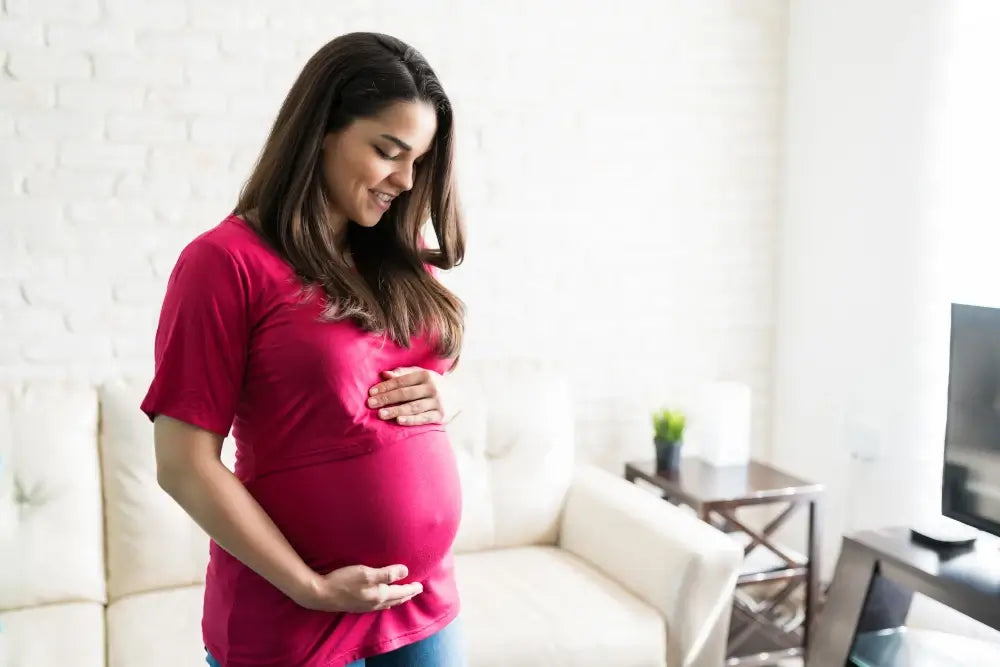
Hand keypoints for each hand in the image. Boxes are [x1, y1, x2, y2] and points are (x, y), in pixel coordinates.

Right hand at [295, 563, 422, 612]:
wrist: (320, 594)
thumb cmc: (343, 580)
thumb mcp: (366, 573)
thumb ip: (387, 573)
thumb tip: (405, 572)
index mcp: (379, 595)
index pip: (401, 592)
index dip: (411, 588)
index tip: (421, 585)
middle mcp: (374, 603)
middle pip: (395, 600)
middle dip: (407, 595)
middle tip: (416, 590)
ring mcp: (365, 606)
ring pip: (387, 604)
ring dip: (397, 599)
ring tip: (403, 596)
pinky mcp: (356, 606)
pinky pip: (378, 605)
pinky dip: (386, 602)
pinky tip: (383, 601)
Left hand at [368, 367, 456, 425]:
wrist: (458, 397)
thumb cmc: (433, 386)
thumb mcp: (421, 376)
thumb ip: (403, 374)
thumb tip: (384, 375)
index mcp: (426, 375)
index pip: (401, 381)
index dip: (386, 386)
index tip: (371, 392)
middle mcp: (432, 388)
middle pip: (405, 394)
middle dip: (387, 398)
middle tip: (371, 403)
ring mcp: (437, 402)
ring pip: (412, 407)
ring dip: (395, 410)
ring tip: (381, 414)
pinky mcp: (441, 416)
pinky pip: (422, 418)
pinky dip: (410, 420)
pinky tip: (398, 420)